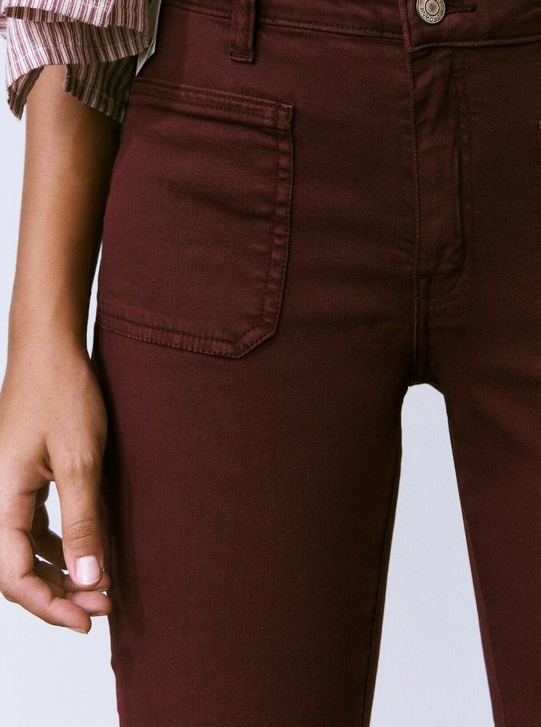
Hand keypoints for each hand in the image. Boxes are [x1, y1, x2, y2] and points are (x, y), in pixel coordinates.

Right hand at [0, 337, 112, 632]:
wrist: (50, 350)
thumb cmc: (63, 395)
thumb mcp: (81, 461)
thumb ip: (83, 522)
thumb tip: (90, 580)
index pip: (12, 575)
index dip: (49, 606)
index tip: (87, 619)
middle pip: (13, 570)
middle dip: (56, 595)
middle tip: (102, 607)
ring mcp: (2, 488)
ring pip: (20, 551)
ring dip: (57, 573)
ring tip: (98, 588)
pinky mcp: (16, 478)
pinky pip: (27, 527)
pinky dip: (53, 547)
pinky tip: (82, 554)